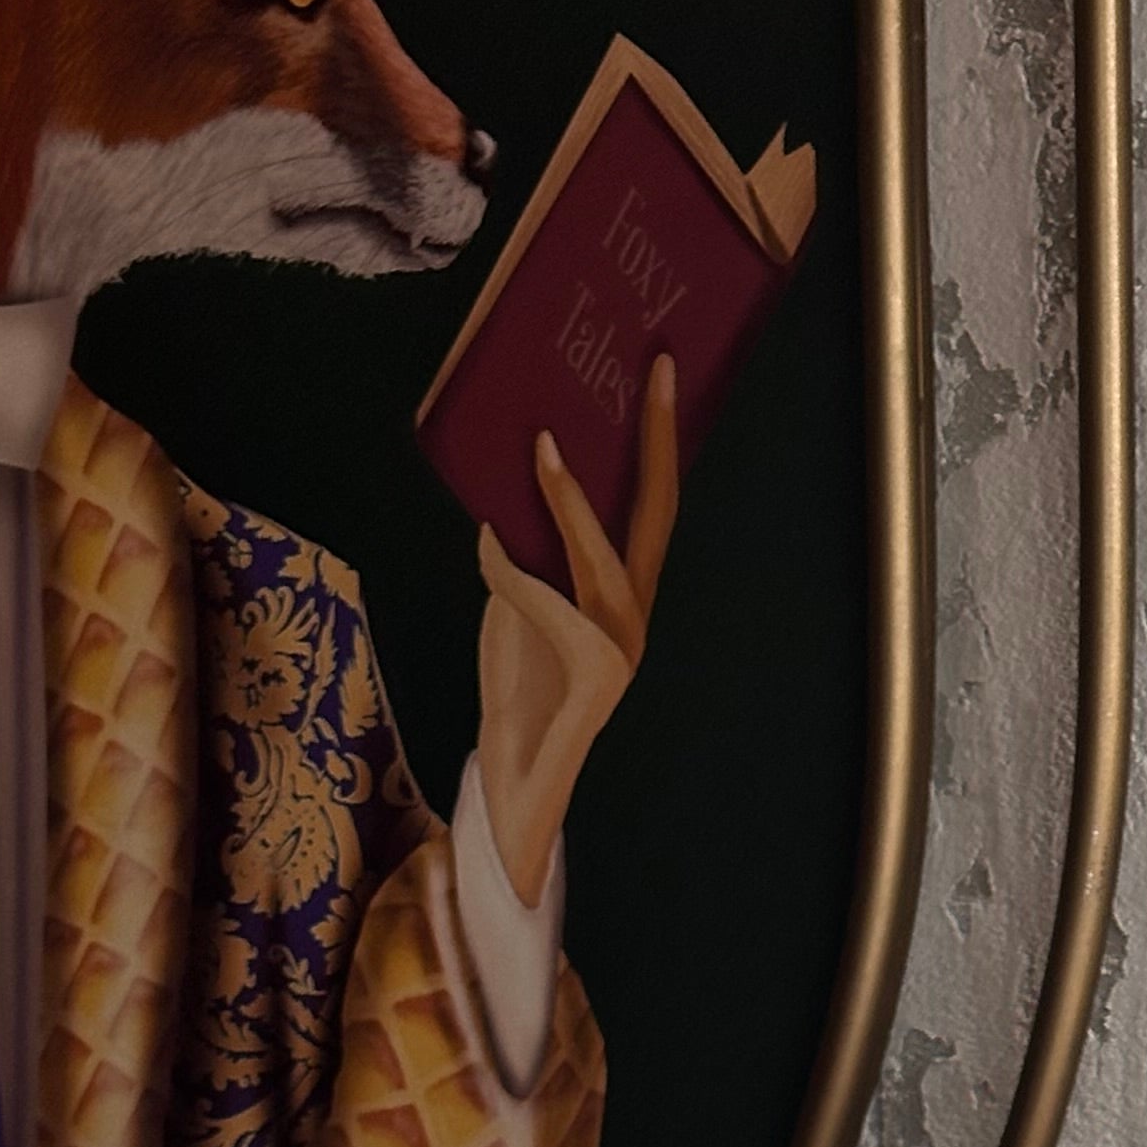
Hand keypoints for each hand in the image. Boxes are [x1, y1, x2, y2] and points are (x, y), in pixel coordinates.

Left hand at [473, 350, 679, 911]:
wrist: (518, 777)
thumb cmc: (515, 687)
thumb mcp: (516, 597)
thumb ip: (528, 547)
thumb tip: (511, 480)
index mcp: (623, 592)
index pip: (651, 503)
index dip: (659, 438)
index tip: (660, 369)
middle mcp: (634, 615)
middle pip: (658, 515)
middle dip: (658, 439)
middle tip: (660, 369)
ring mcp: (622, 647)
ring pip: (605, 561)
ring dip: (572, 501)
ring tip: (545, 445)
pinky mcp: (596, 675)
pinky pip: (548, 603)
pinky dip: (511, 572)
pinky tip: (486, 542)